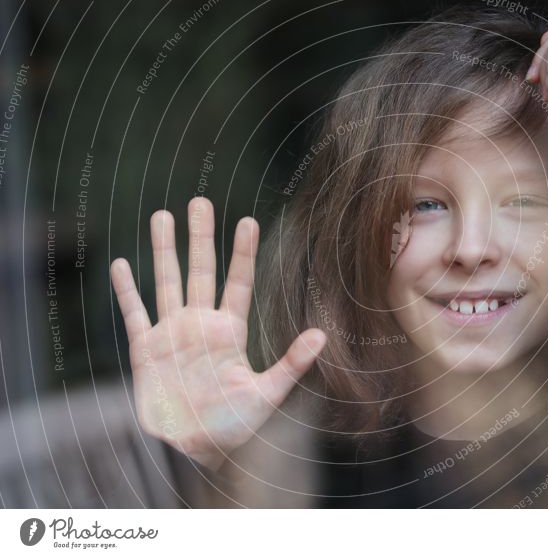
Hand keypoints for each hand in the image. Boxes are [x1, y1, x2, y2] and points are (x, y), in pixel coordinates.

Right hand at [110, 197, 326, 471]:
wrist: (199, 448)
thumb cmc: (236, 424)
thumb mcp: (268, 394)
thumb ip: (292, 363)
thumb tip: (322, 336)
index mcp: (230, 330)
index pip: (237, 282)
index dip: (241, 252)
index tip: (247, 220)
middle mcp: (200, 324)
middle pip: (200, 271)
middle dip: (200, 237)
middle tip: (199, 201)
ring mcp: (172, 334)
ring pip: (166, 282)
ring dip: (163, 250)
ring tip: (161, 215)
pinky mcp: (146, 351)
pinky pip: (134, 315)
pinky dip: (127, 291)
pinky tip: (122, 265)